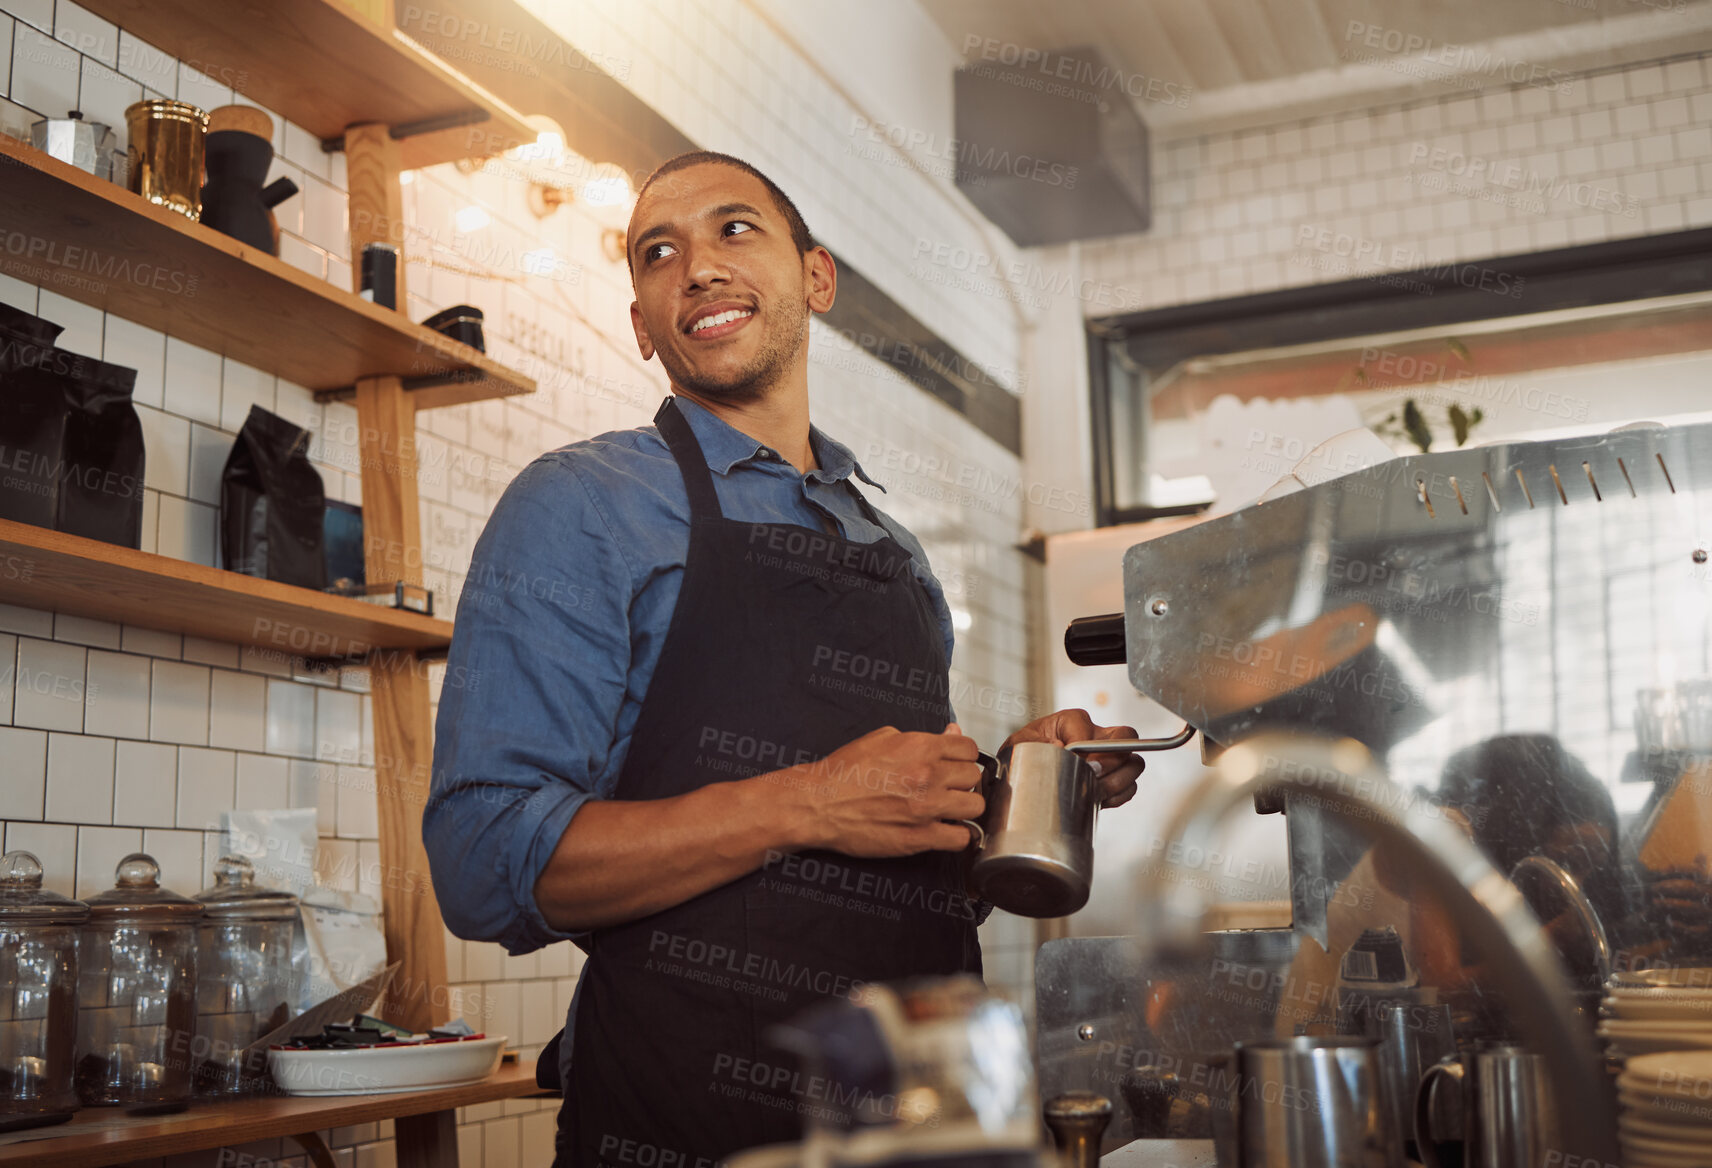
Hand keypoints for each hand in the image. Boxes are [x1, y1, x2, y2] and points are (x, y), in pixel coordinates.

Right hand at [782, 722, 983, 856]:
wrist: (819, 803)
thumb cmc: (844, 772)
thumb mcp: (881, 739)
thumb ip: (921, 738)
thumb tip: (950, 733)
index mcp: (920, 747)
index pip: (969, 749)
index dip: (964, 758)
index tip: (957, 765)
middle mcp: (928, 775)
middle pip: (974, 777)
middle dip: (963, 782)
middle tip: (949, 789)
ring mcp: (926, 808)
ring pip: (975, 806)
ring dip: (965, 808)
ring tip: (951, 811)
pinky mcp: (920, 837)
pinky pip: (961, 838)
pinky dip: (958, 836)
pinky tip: (947, 831)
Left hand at [1003, 708, 1144, 807]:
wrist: (1024, 773)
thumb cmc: (1023, 752)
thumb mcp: (1020, 745)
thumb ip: (1036, 744)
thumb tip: (1061, 748)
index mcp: (1073, 721)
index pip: (1092, 732)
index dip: (1089, 752)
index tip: (1079, 766)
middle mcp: (1095, 734)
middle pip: (1127, 738)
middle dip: (1113, 761)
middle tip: (1094, 777)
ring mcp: (1107, 755)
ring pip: (1134, 764)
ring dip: (1117, 782)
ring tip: (1093, 792)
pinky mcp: (1112, 776)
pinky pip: (1130, 786)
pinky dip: (1118, 796)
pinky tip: (1097, 799)